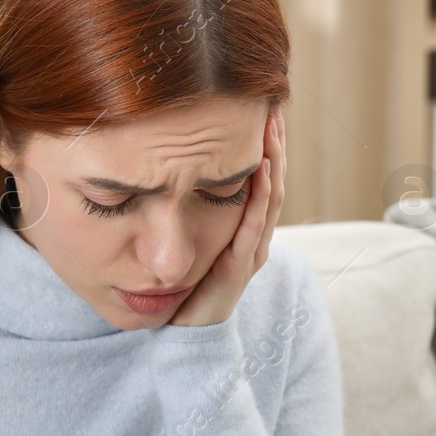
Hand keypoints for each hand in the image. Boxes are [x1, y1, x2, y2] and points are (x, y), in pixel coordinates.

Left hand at [166, 107, 286, 327]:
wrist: (182, 333)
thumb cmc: (182, 284)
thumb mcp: (185, 234)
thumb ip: (185, 203)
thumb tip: (162, 157)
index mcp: (243, 226)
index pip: (261, 175)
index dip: (263, 142)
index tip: (259, 105)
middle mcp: (253, 236)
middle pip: (271, 179)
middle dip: (273, 141)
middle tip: (271, 103)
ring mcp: (250, 252)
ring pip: (268, 197)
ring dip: (273, 158)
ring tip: (271, 124)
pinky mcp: (239, 267)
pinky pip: (254, 224)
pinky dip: (260, 194)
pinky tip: (262, 165)